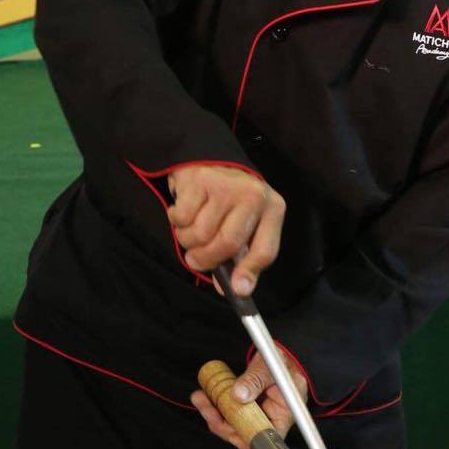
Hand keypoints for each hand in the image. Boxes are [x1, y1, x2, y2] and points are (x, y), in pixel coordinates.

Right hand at [167, 165, 284, 295]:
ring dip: (187, 240)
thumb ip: (241, 258)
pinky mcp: (201, 180)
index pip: (265, 250)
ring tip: (190, 230)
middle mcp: (254, 195)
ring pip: (200, 234)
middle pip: (227, 244)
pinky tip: (184, 211)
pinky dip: (176, 222)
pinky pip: (181, 218)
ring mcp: (227, 186)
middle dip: (206, 259)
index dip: (249, 272)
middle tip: (195, 260)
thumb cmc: (229, 201)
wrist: (209, 159)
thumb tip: (235, 289)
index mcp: (272, 209)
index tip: (237, 289)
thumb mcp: (245, 225)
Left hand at [190, 353, 307, 448]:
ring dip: (214, 414)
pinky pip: (228, 413)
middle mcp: (270, 418)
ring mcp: (256, 415)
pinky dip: (215, 406)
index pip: (268, 437)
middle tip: (207, 408)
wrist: (275, 355)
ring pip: (232, 425)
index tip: (229, 429)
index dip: (247, 438)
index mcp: (285, 413)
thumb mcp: (269, 366)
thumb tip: (238, 394)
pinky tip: (205, 396)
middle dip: (221, 424)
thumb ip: (255, 379)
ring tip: (200, 398)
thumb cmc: (281, 361)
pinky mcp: (244, 408)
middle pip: (244, 434)